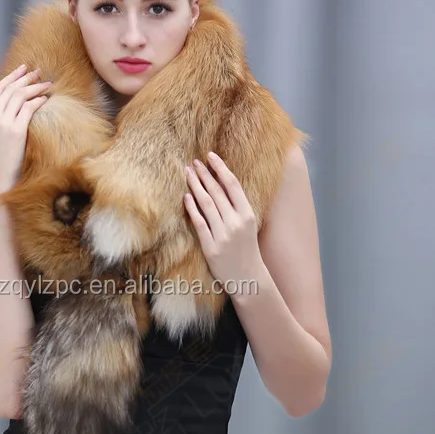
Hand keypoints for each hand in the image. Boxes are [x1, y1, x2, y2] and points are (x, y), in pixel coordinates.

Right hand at [0, 63, 51, 192]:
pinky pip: (29, 108)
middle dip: (25, 77)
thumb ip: (1, 120)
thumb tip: (16, 107)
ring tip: (47, 84)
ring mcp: (3, 123)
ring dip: (35, 87)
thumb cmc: (1, 161)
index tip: (23, 69)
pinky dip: (38, 100)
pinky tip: (46, 99)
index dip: (12, 76)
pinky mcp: (16, 131)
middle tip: (39, 72)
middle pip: (10, 88)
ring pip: (20, 95)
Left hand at [184, 151, 266, 289]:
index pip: (232, 185)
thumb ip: (236, 206)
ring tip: (187, 173)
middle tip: (194, 162)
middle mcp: (235, 222)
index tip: (210, 156)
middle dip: (204, 174)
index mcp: (247, 214)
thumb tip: (221, 184)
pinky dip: (192, 209)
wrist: (248, 277)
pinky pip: (199, 223)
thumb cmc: (246, 249)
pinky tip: (186, 197)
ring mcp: (223, 235)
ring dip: (195, 186)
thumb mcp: (246, 224)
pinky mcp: (211, 247)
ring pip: (206, 205)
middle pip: (217, 192)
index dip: (220, 169)